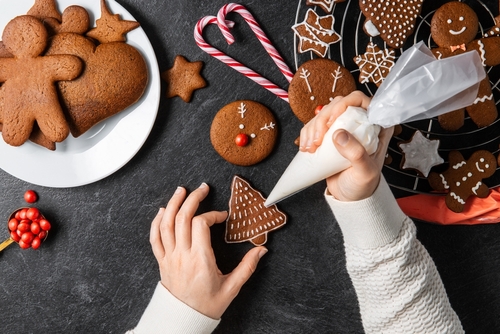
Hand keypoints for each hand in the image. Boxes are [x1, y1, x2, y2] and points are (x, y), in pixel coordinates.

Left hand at [150, 183, 266, 319]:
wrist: (184, 320)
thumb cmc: (207, 305)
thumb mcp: (232, 288)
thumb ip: (247, 267)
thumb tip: (261, 250)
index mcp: (200, 260)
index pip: (201, 225)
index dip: (212, 214)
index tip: (222, 216)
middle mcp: (182, 255)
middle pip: (182, 218)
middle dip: (193, 199)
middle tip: (202, 188)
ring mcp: (169, 257)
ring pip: (166, 224)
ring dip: (173, 204)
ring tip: (181, 190)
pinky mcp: (162, 261)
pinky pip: (155, 238)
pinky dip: (157, 222)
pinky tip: (163, 211)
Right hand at [299, 91, 393, 200]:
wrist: (350, 197)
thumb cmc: (364, 185)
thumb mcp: (366, 172)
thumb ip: (357, 154)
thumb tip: (339, 134)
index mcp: (375, 126)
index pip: (360, 100)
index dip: (344, 104)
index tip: (331, 120)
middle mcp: (359, 123)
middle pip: (337, 105)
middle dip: (323, 119)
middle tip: (318, 140)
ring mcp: (342, 128)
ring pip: (323, 114)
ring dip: (312, 128)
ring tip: (311, 148)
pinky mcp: (328, 136)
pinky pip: (314, 126)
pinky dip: (306, 134)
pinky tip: (306, 148)